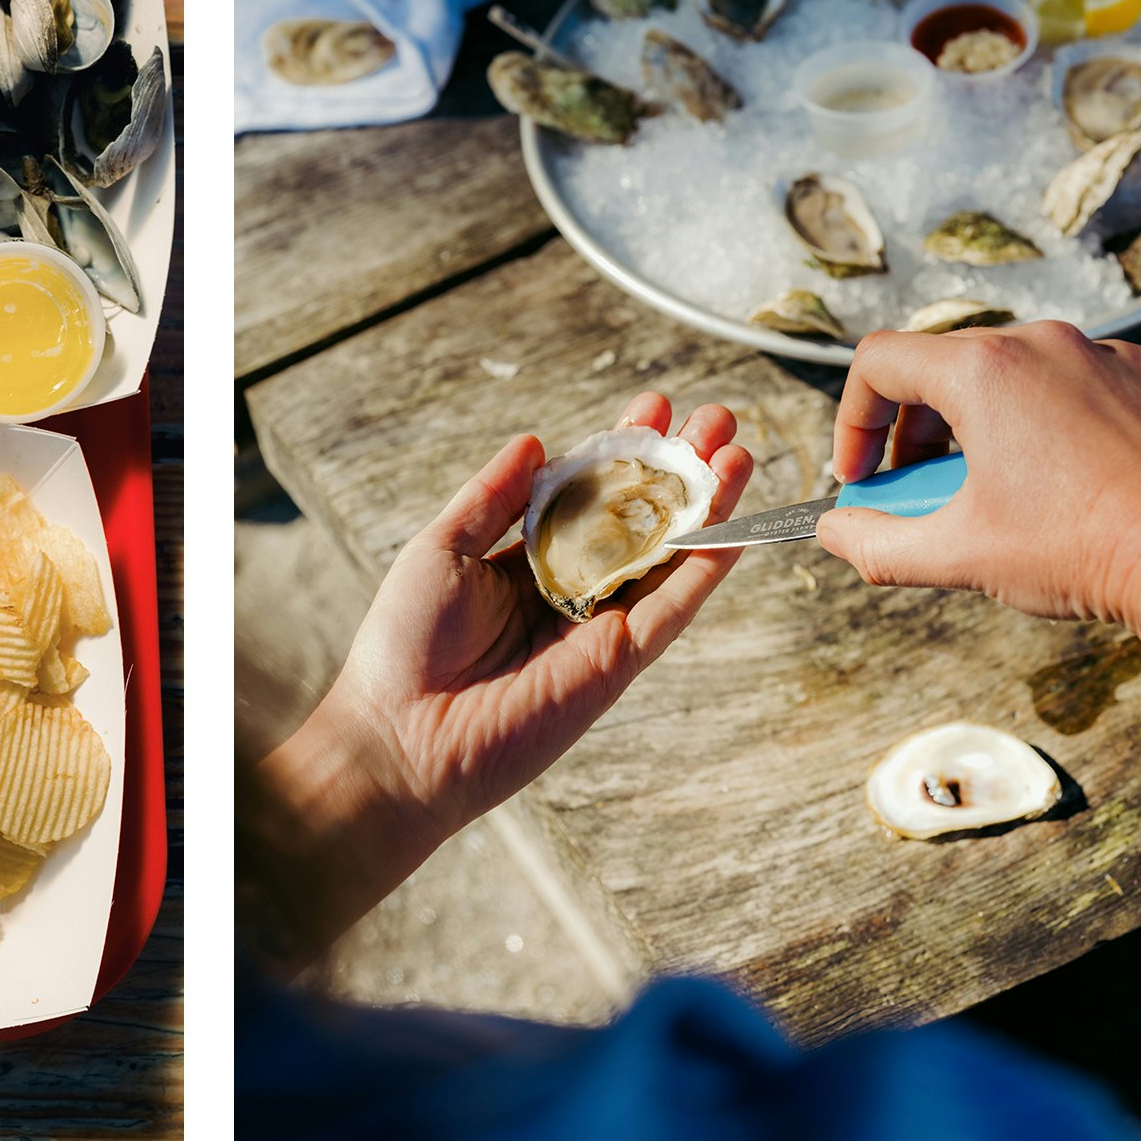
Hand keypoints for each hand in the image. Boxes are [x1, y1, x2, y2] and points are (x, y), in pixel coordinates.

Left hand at [241, 394, 751, 970]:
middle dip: (679, 466)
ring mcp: (598, 625)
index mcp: (524, 561)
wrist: (402, 737)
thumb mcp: (441, 548)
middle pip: (640, 518)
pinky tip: (734, 522)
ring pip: (669, 556)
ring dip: (707, 505)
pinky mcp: (618, 662)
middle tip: (717, 416)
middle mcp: (569, 590)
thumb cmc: (404, 646)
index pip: (587, 493)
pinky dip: (706, 566)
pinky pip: (672, 606)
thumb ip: (493, 496)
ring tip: (738, 448)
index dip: (621, 448)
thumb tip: (534, 440)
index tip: (652, 404)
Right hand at [816, 323, 1140, 625]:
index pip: (878, 364)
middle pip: (947, 365)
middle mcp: (1045, 343)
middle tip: (924, 488)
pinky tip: (1077, 480)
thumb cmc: (1082, 552)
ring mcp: (1110, 354)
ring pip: (1020, 371)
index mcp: (983, 372)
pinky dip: (1063, 421)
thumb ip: (875, 544)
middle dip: (919, 429)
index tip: (864, 475)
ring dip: (989, 423)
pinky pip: (1088, 382)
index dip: (853, 422)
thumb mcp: (956, 556)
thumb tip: (834, 534)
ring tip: (999, 487)